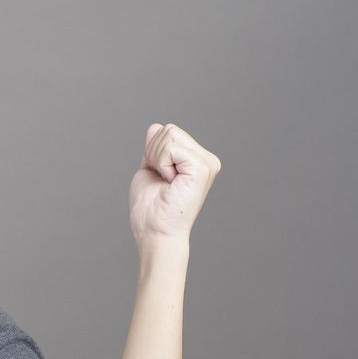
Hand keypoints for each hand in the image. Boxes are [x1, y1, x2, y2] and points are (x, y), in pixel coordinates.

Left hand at [128, 123, 220, 247]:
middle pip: (169, 129)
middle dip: (153, 153)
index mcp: (196, 159)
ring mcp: (207, 163)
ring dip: (156, 159)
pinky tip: (169, 183)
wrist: (154, 231)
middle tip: (161, 180)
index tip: (158, 177)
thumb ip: (155, 148)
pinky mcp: (202, 167)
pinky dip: (161, 164)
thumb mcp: (150, 169)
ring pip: (169, 134)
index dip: (152, 151)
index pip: (167, 131)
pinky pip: (171, 147)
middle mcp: (207, 160)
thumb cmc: (151, 208)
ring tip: (165, 182)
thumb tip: (156, 126)